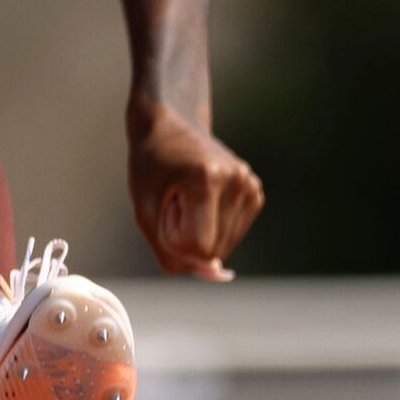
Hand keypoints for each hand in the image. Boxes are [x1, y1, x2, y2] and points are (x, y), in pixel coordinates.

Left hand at [127, 100, 262, 281]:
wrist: (169, 125)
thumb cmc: (150, 166)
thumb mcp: (145, 210)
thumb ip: (170, 252)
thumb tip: (214, 275)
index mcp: (207, 179)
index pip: (197, 248)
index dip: (172, 238)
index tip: (165, 205)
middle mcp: (237, 182)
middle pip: (212, 251)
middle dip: (186, 237)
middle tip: (175, 200)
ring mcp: (250, 186)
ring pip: (223, 248)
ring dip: (199, 233)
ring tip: (189, 198)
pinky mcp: (255, 193)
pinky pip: (230, 236)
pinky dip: (211, 228)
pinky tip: (202, 200)